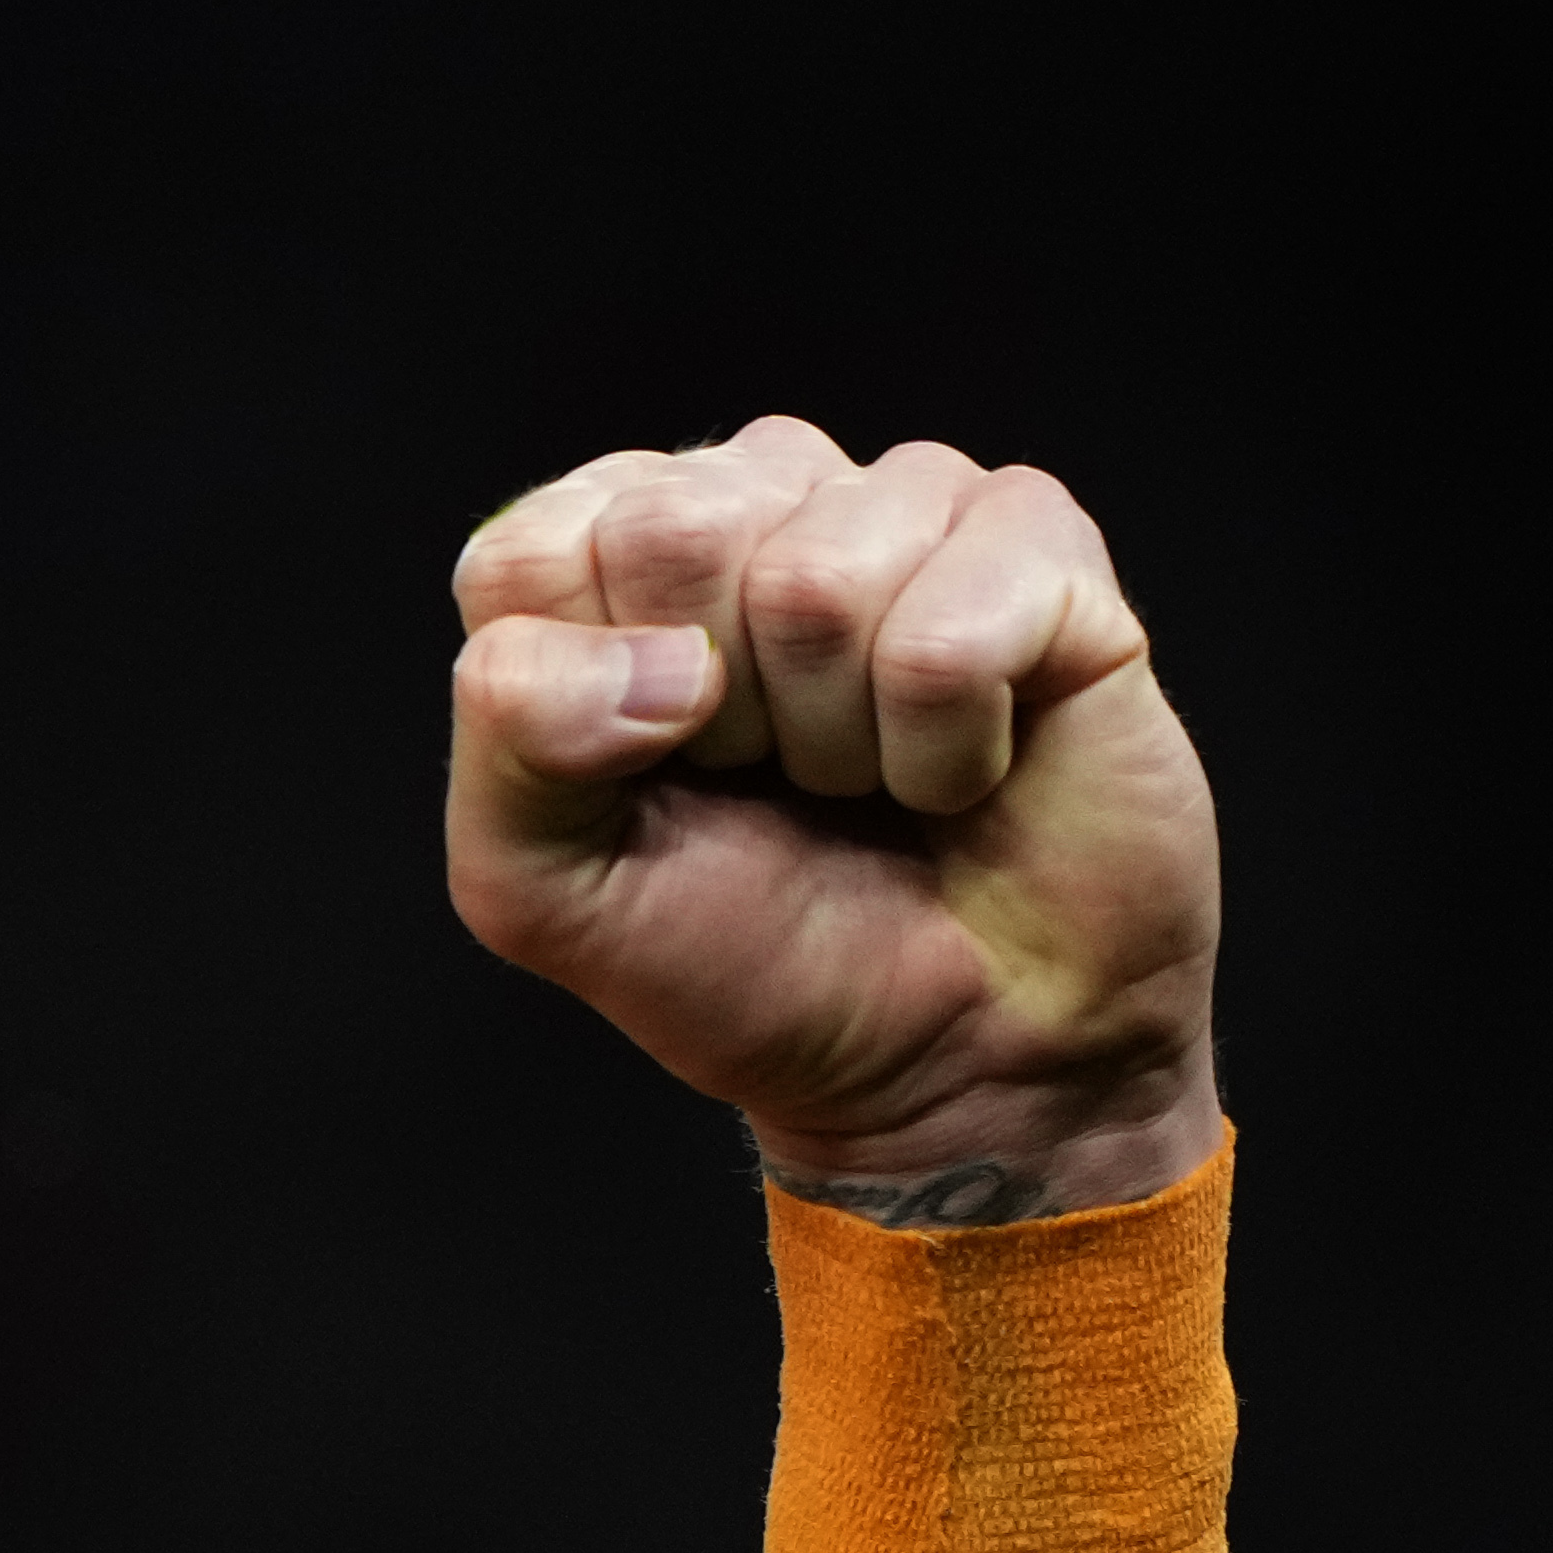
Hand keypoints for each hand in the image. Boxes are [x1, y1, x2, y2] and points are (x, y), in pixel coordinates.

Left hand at [442, 418, 1222, 1204]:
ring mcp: (905, 503)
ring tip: (868, 779)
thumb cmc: (752, 956)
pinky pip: (952, 634)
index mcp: (608, 551)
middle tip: (771, 776)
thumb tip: (652, 658)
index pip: (532, 553)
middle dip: (718, 713)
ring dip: (838, 740)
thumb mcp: (545, 887)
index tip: (650, 774)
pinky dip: (949, 749)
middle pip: (674, 534)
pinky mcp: (1041, 546)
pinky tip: (962, 768)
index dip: (582, 702)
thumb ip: (512, 741)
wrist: (957, 1057)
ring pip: (817, 584)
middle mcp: (754, 495)